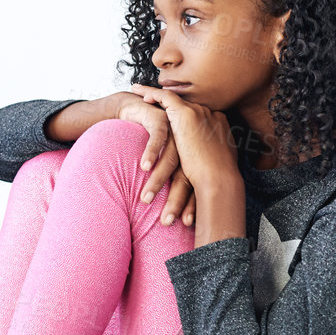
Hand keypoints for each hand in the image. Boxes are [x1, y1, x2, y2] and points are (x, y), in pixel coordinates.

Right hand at [105, 92, 194, 226]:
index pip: (196, 184)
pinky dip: (151, 153)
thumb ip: (174, 177)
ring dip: (157, 181)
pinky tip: (144, 166)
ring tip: (146, 199)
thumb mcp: (166, 160)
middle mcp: (189, 144)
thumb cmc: (152, 139)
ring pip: (170, 159)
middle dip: (176, 200)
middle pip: (185, 175)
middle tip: (166, 221)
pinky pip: (157, 138)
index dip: (191, 204)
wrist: (138, 110)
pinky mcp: (162, 118)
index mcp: (194, 156)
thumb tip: (178, 208)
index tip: (185, 224)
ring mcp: (177, 130)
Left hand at [127, 86, 241, 203]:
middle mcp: (209, 114)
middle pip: (184, 103)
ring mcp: (198, 112)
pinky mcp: (186, 114)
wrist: (219, 180)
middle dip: (166, 100)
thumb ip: (207, 155)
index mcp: (218, 125)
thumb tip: (203, 161)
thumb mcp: (215, 162)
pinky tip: (138, 93)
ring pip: (172, 96)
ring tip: (137, 89)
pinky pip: (164, 97)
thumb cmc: (218, 180)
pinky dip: (151, 92)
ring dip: (153, 92)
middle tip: (150, 95)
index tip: (170, 113)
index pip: (197, 113)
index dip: (182, 111)